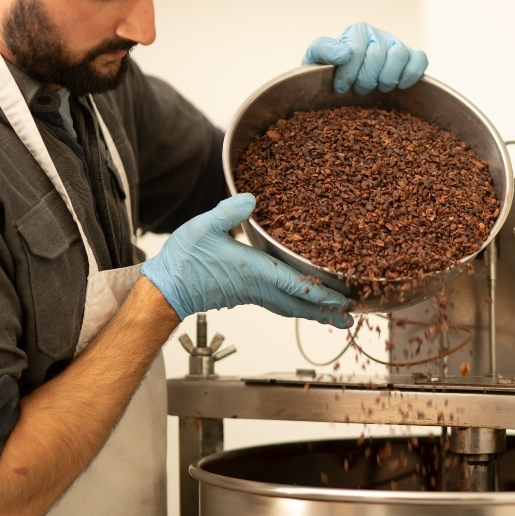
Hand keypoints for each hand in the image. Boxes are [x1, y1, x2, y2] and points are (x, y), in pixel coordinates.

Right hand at [140, 194, 351, 327]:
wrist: (165, 288)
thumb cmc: (183, 260)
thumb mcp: (204, 226)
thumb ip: (229, 212)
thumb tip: (252, 198)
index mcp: (253, 271)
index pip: (294, 284)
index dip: (321, 292)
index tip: (342, 299)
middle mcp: (256, 287)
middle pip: (298, 304)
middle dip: (325, 311)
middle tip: (349, 317)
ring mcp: (250, 294)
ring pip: (289, 307)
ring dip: (313, 312)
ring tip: (332, 316)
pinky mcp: (242, 295)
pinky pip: (277, 305)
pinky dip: (295, 306)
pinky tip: (298, 302)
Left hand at [303, 22, 427, 94]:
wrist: (342, 81)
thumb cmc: (328, 70)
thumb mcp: (315, 57)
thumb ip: (324, 49)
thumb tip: (345, 54)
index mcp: (356, 31)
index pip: (355, 51)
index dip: (347, 75)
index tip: (340, 88)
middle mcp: (378, 34)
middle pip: (377, 56)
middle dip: (364, 80)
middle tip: (358, 89)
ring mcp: (397, 45)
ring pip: (399, 56)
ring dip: (386, 79)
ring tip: (377, 87)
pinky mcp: (412, 57)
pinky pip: (420, 60)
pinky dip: (410, 75)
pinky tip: (399, 86)